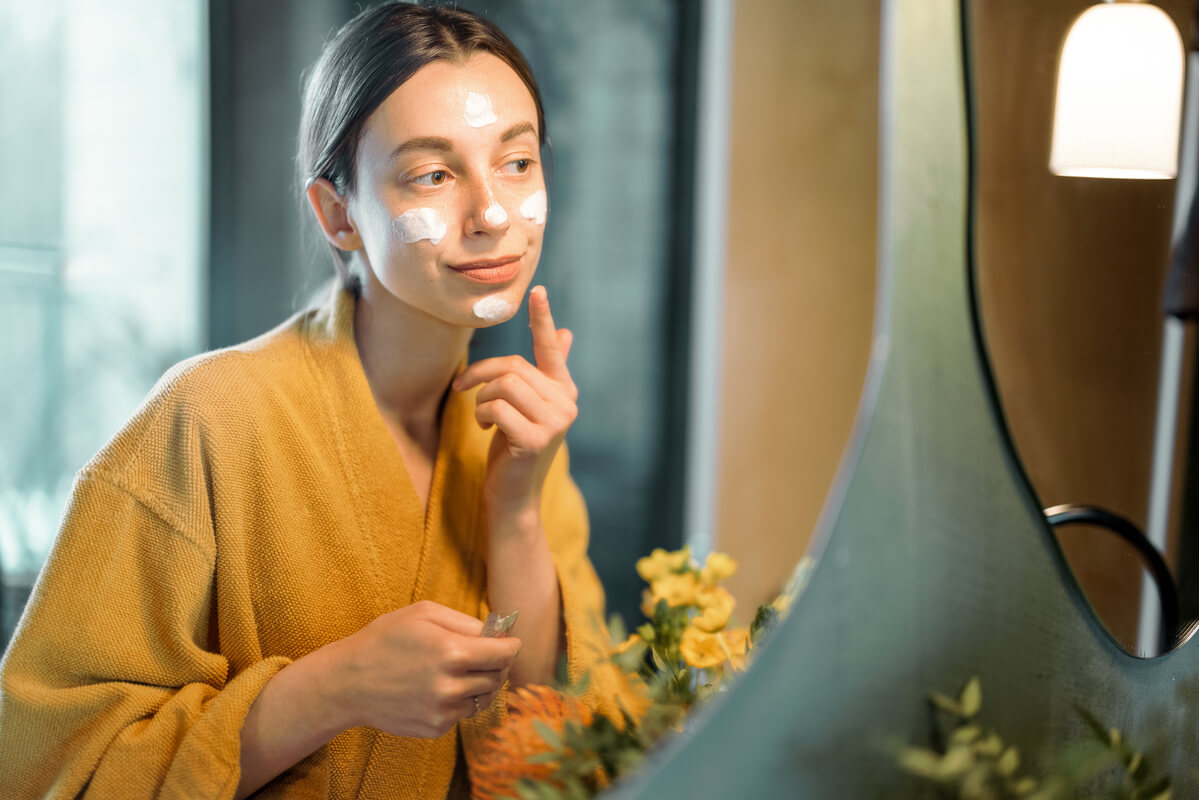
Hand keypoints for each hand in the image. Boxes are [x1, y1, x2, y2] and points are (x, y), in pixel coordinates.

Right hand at [331, 601, 520, 737]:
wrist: (347, 682)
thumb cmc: (385, 639)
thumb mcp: (424, 614)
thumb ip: (466, 621)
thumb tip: (498, 633)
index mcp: (452, 652)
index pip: (504, 654)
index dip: (511, 646)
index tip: (510, 643)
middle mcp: (451, 685)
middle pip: (498, 676)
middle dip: (497, 663)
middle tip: (484, 654)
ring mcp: (443, 711)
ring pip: (483, 697)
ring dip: (479, 682)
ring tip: (458, 669)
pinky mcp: (435, 728)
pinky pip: (463, 713)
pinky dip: (459, 700)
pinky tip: (437, 687)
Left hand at [453, 285, 576, 520]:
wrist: (512, 496)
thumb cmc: (514, 448)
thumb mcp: (527, 407)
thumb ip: (545, 373)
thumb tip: (566, 335)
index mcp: (563, 391)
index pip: (550, 349)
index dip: (543, 319)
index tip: (537, 290)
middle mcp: (566, 403)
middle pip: (512, 366)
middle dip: (480, 375)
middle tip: (463, 389)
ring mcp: (555, 422)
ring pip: (504, 384)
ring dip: (482, 400)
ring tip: (484, 418)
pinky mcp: (536, 439)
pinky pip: (496, 407)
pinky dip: (483, 416)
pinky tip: (488, 431)